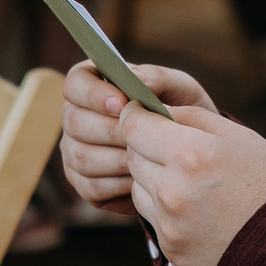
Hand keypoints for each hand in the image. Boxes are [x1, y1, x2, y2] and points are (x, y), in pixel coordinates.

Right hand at [58, 62, 216, 215]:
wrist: (191, 155)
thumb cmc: (183, 113)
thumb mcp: (180, 89)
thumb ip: (158, 78)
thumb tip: (136, 79)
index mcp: (92, 86)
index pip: (75, 84)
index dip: (93, 94)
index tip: (123, 103)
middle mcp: (76, 117)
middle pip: (74, 123)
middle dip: (111, 130)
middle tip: (143, 137)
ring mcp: (75, 152)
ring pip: (81, 156)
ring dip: (118, 158)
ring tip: (149, 158)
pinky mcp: (84, 184)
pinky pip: (91, 186)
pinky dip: (119, 185)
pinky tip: (144, 180)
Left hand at [117, 92, 265, 265]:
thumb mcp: (242, 138)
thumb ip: (195, 117)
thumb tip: (160, 110)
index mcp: (192, 154)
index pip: (134, 126)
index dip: (133, 115)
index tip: (139, 113)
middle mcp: (173, 189)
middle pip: (132, 156)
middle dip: (146, 146)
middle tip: (172, 148)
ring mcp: (169, 222)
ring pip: (137, 187)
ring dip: (152, 178)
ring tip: (189, 181)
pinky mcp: (171, 247)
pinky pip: (153, 217)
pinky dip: (165, 209)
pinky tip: (196, 209)